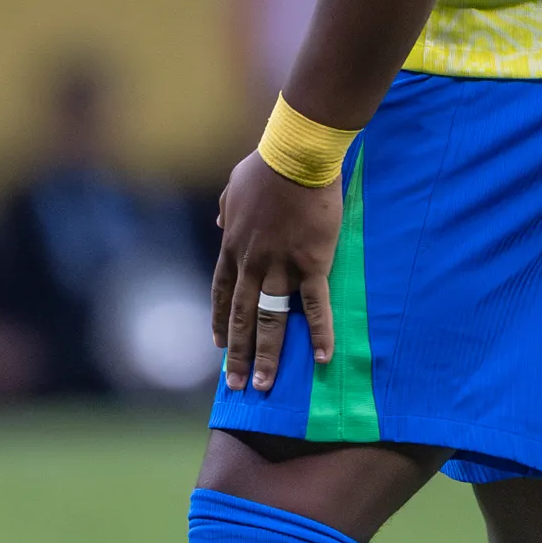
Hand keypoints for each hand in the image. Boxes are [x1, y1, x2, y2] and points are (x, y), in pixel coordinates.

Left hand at [212, 151, 344, 391]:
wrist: (295, 158)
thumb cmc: (265, 168)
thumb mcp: (232, 187)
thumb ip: (226, 209)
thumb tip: (219, 222)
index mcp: (233, 246)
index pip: (222, 293)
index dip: (220, 321)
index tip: (218, 345)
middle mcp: (251, 263)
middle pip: (240, 317)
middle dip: (236, 353)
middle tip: (235, 384)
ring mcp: (280, 266)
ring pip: (270, 320)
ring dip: (267, 355)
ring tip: (264, 384)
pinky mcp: (312, 265)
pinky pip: (316, 306)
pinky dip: (320, 334)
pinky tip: (324, 359)